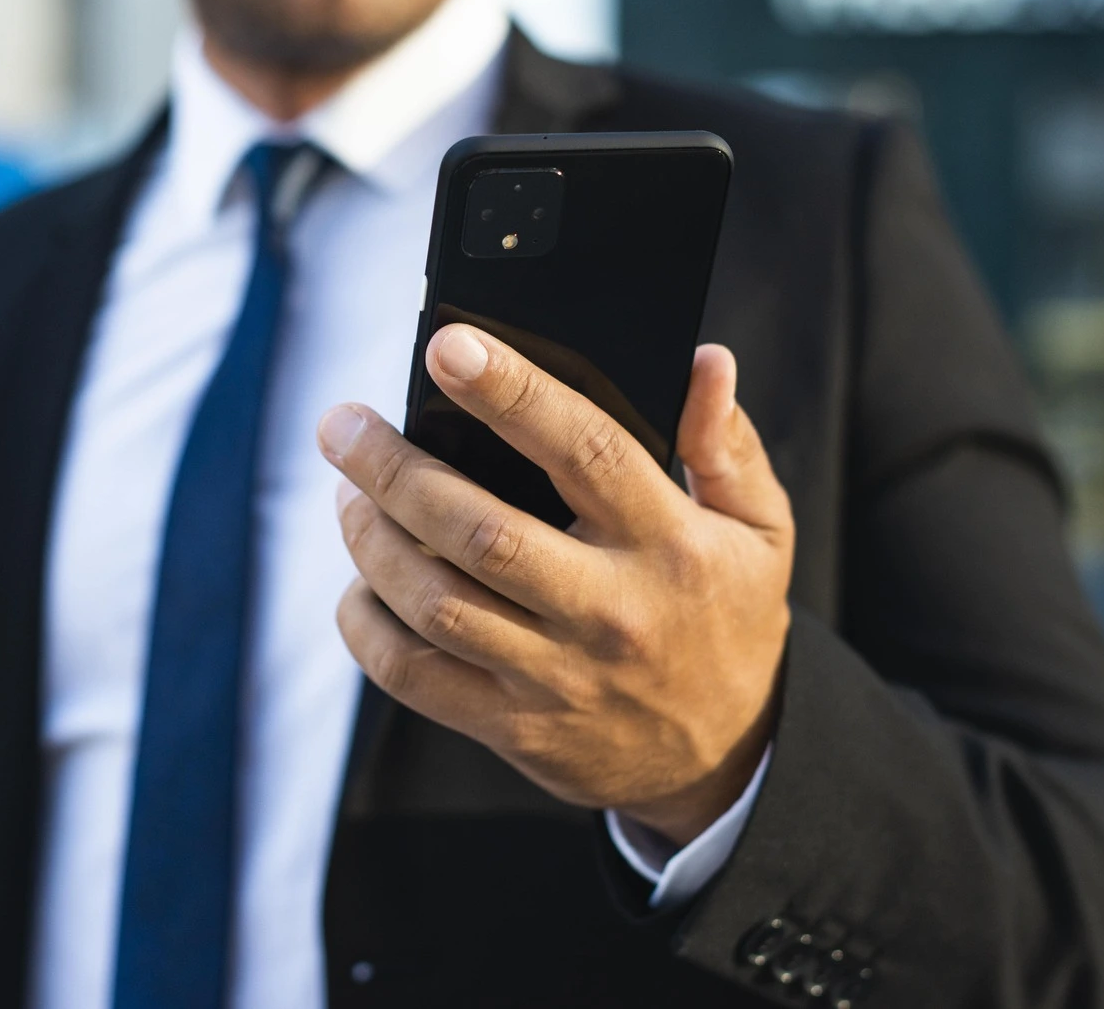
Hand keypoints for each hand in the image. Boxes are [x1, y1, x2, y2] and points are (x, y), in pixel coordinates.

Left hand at [317, 325, 793, 845]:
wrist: (729, 758)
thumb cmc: (730, 618)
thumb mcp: (761, 529)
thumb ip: (726, 443)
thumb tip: (707, 360)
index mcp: (668, 543)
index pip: (585, 451)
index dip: (512, 393)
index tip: (447, 346)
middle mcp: (608, 609)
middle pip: (480, 531)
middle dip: (394, 470)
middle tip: (342, 424)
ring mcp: (556, 674)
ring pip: (435, 603)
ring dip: (371, 539)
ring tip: (346, 491)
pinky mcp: (514, 727)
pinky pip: (414, 676)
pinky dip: (367, 624)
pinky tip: (359, 581)